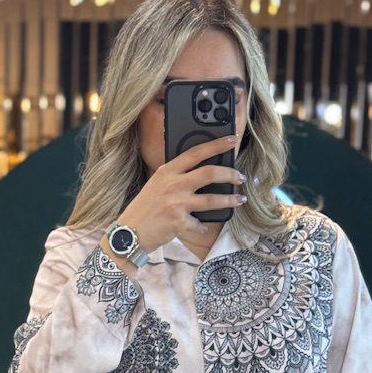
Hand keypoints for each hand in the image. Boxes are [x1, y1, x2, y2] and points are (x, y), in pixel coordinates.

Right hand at [117, 136, 246, 250]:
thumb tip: (199, 173)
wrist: (131, 232)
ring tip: (240, 199)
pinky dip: (202, 226)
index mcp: (168, 171)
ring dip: (229, 199)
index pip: (196, 152)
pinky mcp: (180, 222)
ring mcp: (177, 203)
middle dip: (229, 173)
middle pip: (209, 173)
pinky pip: (199, 223)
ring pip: (212, 199)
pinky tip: (202, 226)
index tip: (231, 140)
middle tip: (239, 176)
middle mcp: (174, 184)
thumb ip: (176, 177)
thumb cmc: (144, 208)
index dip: (216, 145)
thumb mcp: (157, 184)